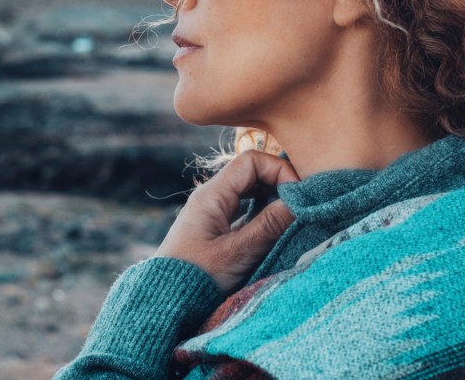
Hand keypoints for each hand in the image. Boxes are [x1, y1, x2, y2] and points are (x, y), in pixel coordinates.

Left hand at [155, 149, 299, 292]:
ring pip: (249, 192)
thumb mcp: (237, 253)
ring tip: (291, 216)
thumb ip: (269, 225)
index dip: (279, 170)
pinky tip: (275, 230)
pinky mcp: (215, 231)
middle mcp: (211, 198)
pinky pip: (244, 211)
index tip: (297, 195)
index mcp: (212, 195)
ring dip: (272, 199)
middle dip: (278, 183)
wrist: (164, 303)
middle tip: (300, 204)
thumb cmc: (195, 278)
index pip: (251, 161)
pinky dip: (262, 214)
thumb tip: (300, 201)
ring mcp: (213, 213)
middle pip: (251, 173)